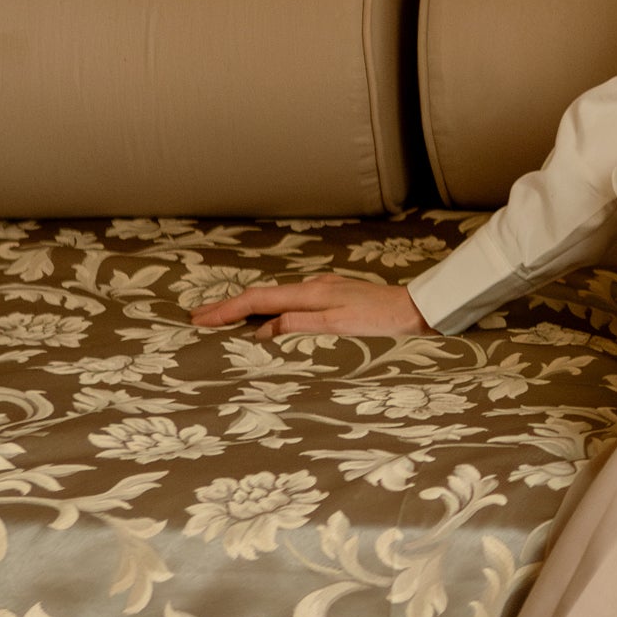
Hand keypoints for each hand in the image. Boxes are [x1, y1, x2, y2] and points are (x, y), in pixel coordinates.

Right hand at [190, 277, 431, 340]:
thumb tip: (262, 330)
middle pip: (261, 296)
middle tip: (198, 318)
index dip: (226, 311)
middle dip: (228, 307)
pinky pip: (290, 303)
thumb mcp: (340, 326)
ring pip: (274, 299)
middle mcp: (313, 287)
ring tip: (222, 320)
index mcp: (310, 293)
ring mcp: (323, 291)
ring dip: (246, 309)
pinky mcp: (333, 297)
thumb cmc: (383, 321)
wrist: (419, 310)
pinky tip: (266, 320)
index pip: (258, 301)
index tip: (198, 321)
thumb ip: (300, 325)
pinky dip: (269, 311)